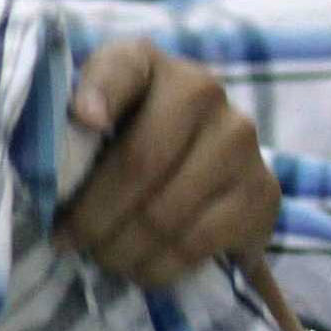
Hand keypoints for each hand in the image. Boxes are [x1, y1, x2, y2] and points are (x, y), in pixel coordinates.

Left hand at [55, 39, 278, 288]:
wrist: (198, 157)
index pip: (121, 69)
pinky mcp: (263, 192)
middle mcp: (204, 90)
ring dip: (122, 251)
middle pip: (140, 164)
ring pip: (167, 214)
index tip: (85, 120)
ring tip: (103, 258)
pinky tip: (141, 267)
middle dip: (94, 217)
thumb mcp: (91, 111)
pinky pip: (198, 244)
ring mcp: (241, 141)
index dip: (101, 93)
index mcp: (149, 62)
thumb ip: (75, 113)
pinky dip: (159, 267)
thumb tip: (86, 118)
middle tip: (68, 244)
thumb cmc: (125, 135)